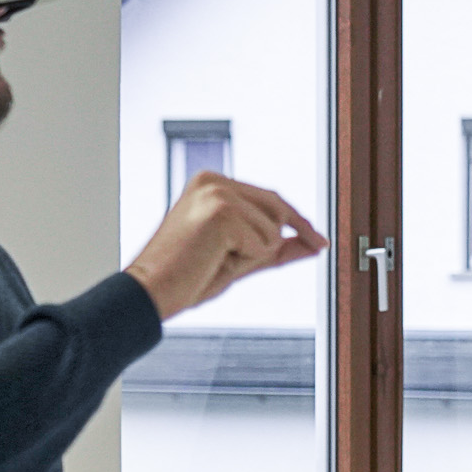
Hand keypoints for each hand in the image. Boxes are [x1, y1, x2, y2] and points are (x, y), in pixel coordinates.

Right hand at [125, 171, 325, 319]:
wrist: (152, 291)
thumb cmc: (188, 276)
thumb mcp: (240, 258)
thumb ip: (275, 248)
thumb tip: (314, 245)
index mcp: (212, 182)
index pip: (271, 199)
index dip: (298, 223)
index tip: (320, 241)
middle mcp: (214, 180)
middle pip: (278, 211)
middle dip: (269, 244)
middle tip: (223, 260)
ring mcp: (218, 193)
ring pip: (273, 231)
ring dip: (251, 255)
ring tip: (213, 259)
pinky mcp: (222, 212)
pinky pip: (263, 244)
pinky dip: (244, 260)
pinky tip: (212, 259)